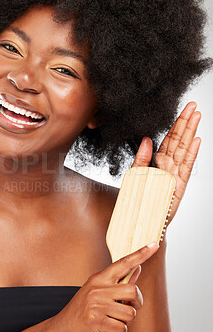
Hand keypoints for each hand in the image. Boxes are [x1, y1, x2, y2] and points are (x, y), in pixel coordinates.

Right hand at [51, 243, 158, 331]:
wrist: (62, 329)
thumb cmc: (84, 310)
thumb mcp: (98, 293)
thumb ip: (120, 282)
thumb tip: (138, 269)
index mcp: (99, 278)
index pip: (124, 263)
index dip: (141, 254)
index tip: (155, 244)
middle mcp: (98, 288)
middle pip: (133, 291)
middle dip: (136, 303)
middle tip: (128, 307)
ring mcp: (96, 304)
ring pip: (129, 313)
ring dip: (125, 321)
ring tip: (111, 319)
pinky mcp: (95, 321)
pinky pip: (122, 328)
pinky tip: (108, 329)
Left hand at [132, 101, 200, 225]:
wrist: (142, 226)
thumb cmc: (138, 203)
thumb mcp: (135, 177)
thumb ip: (141, 159)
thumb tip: (147, 139)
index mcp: (158, 163)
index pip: (169, 140)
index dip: (175, 124)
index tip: (182, 109)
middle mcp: (169, 167)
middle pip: (178, 141)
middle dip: (185, 122)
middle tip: (193, 105)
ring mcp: (175, 176)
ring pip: (183, 150)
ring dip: (190, 133)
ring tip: (197, 116)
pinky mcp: (178, 187)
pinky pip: (185, 168)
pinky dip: (191, 154)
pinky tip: (197, 141)